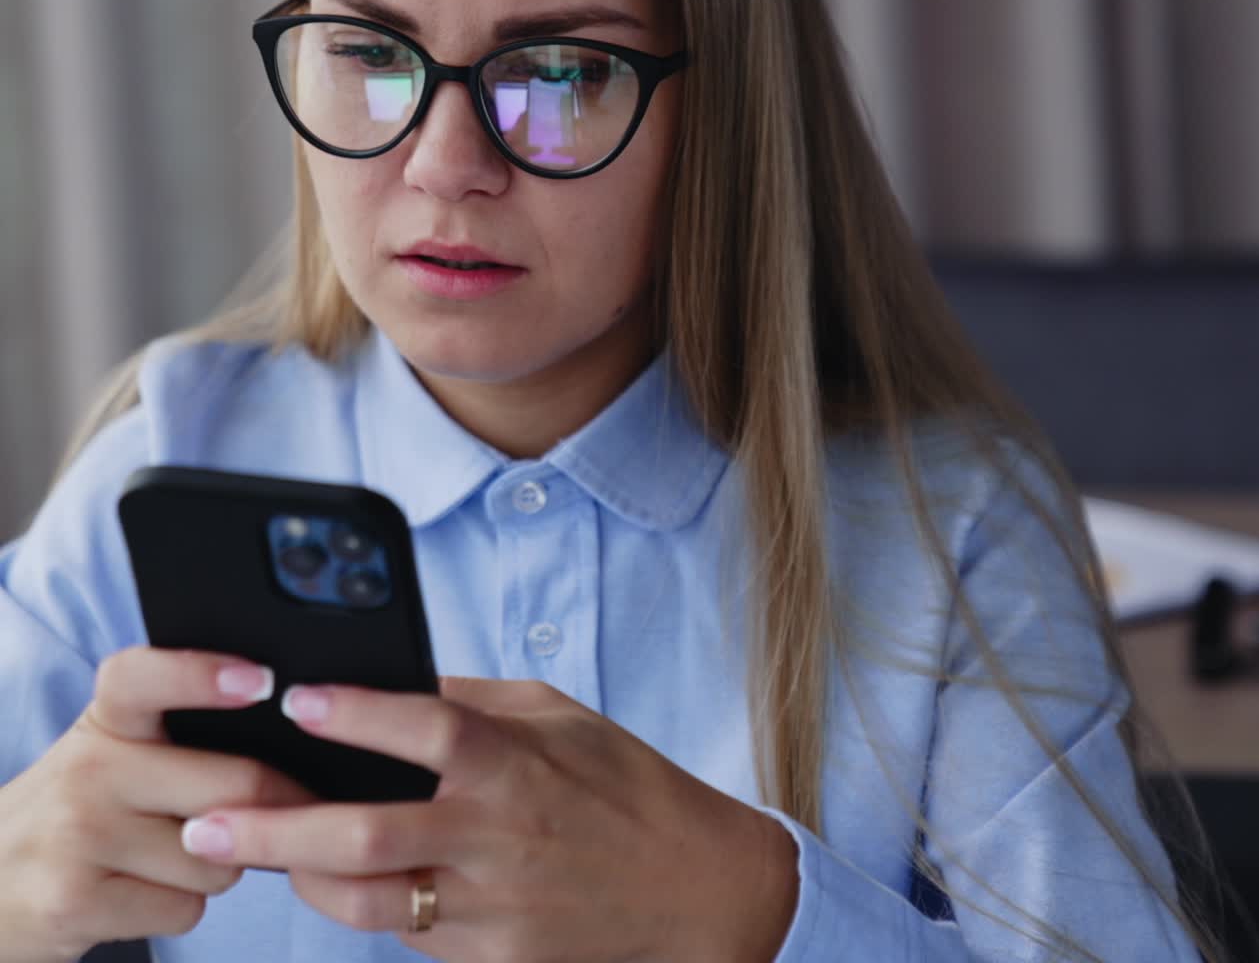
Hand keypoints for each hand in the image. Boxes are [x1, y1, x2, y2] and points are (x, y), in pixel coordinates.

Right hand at [0, 647, 311, 961]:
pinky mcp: (74, 902)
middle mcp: (87, 770)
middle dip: (277, 809)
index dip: (203, 674)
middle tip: (283, 810)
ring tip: (170, 857)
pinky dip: (180, 909)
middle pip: (234, 785)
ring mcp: (78, 837)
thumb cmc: (78, 813)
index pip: (142, 676)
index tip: (261, 682)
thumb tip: (295, 741)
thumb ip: (181, 735)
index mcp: (104, 721)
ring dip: (219, 867)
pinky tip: (139, 895)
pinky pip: (185, 910)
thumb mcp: (112, 753)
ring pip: (219, 859)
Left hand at [181, 678, 799, 961]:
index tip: (294, 697)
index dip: (355, 711)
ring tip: (256, 852)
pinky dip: (364, 906)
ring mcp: (490, 906)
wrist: (691, 886)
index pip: (425, 727)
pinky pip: (406, 936)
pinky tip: (337, 881)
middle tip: (210, 820)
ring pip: (367, 903)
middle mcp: (496, 835)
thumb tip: (404, 682)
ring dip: (299, 880)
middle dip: (276, 829)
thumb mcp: (559, 717)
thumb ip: (477, 701)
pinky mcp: (489, 958)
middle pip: (367, 834)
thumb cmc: (623, 784)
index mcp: (516, 762)